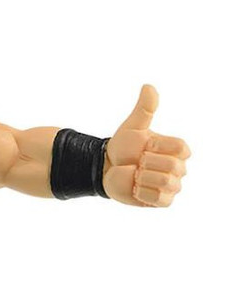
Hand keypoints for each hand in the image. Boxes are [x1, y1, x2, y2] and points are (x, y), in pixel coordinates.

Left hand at [103, 85, 190, 206]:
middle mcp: (179, 167)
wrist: (108, 168)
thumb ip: (144, 108)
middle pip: (173, 167)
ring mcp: (173, 186)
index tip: (144, 146)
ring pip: (166, 183)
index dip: (158, 147)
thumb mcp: (134, 126)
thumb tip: (149, 87)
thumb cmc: (124, 146)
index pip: (180, 149)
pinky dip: (144, 193)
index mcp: (177, 149)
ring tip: (136, 175)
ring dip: (144, 178)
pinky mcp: (163, 201)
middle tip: (137, 162)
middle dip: (148, 164)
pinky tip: (135, 187)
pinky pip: (161, 199)